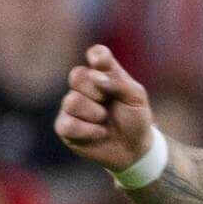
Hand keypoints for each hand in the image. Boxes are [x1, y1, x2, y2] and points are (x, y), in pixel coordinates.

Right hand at [53, 44, 153, 171]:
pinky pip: (68, 123)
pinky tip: (100, 133)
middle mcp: (85, 87)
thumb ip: (120, 83)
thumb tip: (96, 76)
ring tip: (105, 120)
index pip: (97, 54)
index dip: (97, 56)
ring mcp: (72, 106)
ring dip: (95, 113)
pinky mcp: (65, 126)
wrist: (135, 148)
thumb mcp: (136, 99)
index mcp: (104, 75)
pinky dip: (88, 130)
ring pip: (72, 101)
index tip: (102, 63)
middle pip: (77, 75)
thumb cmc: (136, 119)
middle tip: (109, 103)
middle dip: (96, 91)